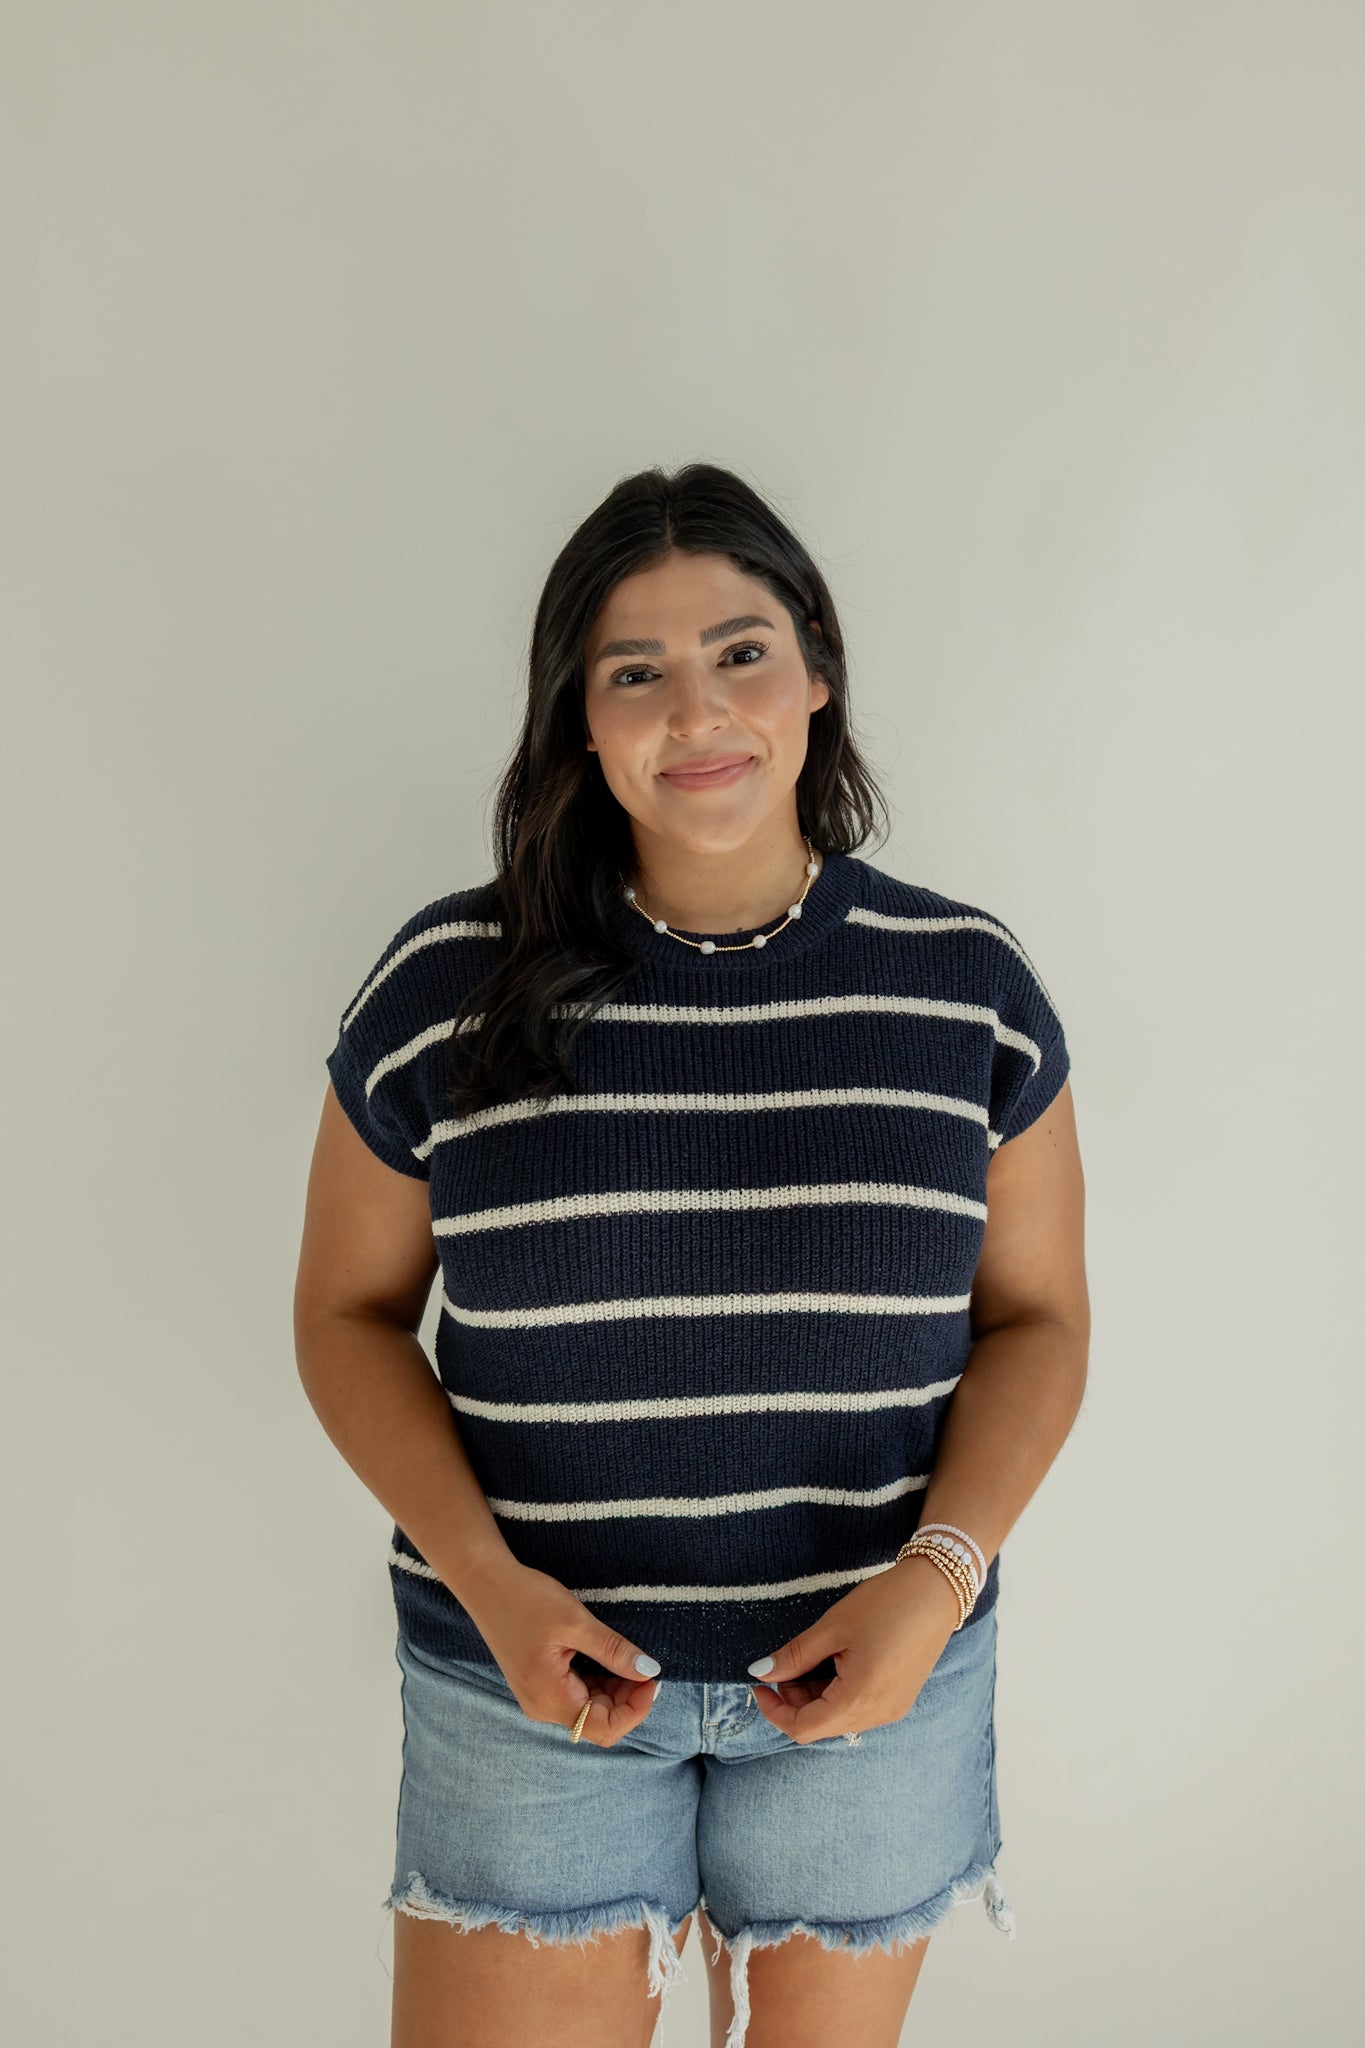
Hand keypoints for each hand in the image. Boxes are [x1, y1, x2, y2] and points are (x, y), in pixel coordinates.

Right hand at [458, 1555, 664, 1747]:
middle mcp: (543, 1707)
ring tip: (627, 1655)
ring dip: (614, 1689)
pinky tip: (607, 1656)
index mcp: (550, 1699)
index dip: (635, 1710)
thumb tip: (649, 1671)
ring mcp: (539, 1697)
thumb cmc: (526, 1599)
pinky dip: (598, 1681)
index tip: (652, 1678)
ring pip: (589, 1709)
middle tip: (644, 1663)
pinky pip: (576, 1695)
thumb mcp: (576, 1622)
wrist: (485, 1582)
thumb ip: (614, 1651)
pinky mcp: (539, 1683)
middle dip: (627, 1698)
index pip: (604, 1728)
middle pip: (598, 1721)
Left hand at [747, 1554, 962, 1743]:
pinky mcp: (899, 1699)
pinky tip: (834, 1663)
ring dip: (815, 1697)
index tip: (759, 1683)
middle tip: (786, 1662)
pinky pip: (858, 1709)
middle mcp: (878, 1715)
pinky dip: (837, 1694)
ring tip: (810, 1658)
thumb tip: (760, 1672)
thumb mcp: (832, 1627)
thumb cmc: (885, 1603)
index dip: (774, 1710)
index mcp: (859, 1699)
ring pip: (839, 1718)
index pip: (803, 1728)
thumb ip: (794, 1655)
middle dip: (794, 1700)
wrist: (937, 1590)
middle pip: (820, 1725)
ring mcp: (892, 1709)